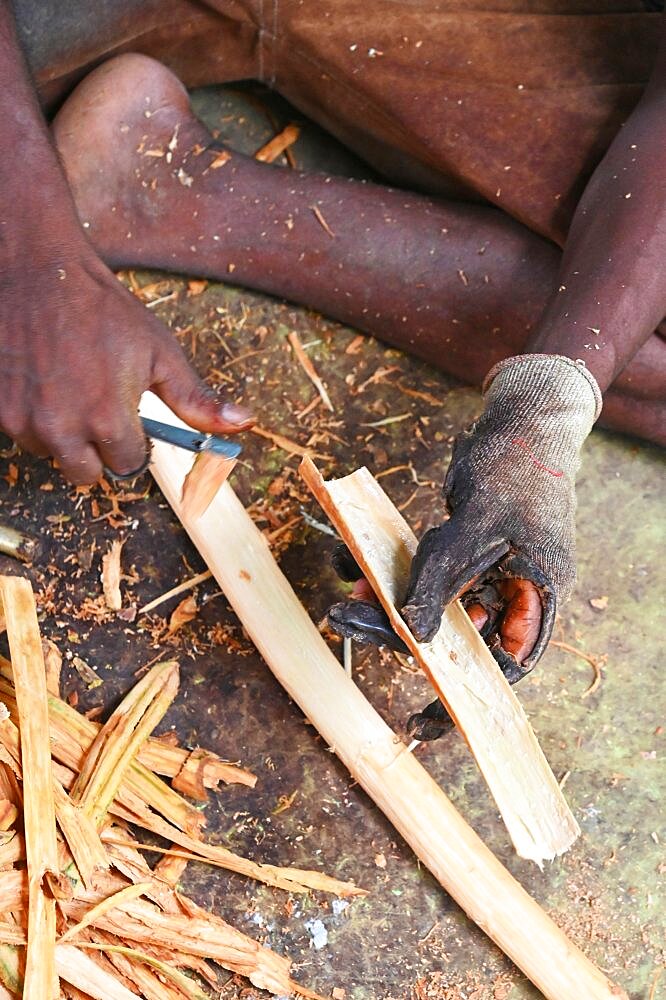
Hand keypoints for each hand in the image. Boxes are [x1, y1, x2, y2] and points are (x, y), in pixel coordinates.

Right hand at [0, 234, 252, 483]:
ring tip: (67, 386)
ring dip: (61, 434)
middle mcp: (62, 431)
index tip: (127, 417)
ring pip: (51, 454)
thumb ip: (195, 399)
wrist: (36, 270)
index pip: (128, 465)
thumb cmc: (102, 309)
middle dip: (96, 449)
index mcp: (109, 421)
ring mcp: (24, 423)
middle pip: (86, 473)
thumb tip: (242, 423)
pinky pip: (20, 434)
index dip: (132, 441)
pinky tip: (41, 381)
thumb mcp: (159, 351)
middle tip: (96, 408)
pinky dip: (32, 417)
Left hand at [328, 354, 601, 738]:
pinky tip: (353, 560)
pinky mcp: (463, 550)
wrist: (523, 417)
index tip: (422, 724)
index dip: (463, 701)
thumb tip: (410, 638)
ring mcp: (488, 571)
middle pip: (455, 635)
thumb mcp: (477, 526)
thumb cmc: (516, 465)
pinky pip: (424, 572)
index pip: (503, 668)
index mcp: (538, 596)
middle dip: (398, 632)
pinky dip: (390, 570)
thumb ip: (441, 581)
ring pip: (432, 604)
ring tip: (343, 593)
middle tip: (344, 619)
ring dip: (386, 601)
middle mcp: (514, 591)